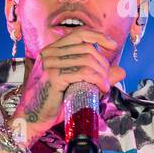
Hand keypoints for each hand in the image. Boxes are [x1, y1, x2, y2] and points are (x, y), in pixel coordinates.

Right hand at [12, 29, 123, 143]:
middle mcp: (49, 52)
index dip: (98, 36)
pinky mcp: (53, 76)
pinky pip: (83, 72)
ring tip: (104, 87)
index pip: (80, 33)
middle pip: (87, 48)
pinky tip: (101, 88)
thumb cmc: (54, 103)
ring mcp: (50, 63)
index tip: (112, 45)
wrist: (32, 119)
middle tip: (107, 80)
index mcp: (53, 50)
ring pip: (87, 60)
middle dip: (103, 64)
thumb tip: (121, 71)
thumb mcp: (78, 86)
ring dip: (102, 74)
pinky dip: (97, 80)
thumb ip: (98, 76)